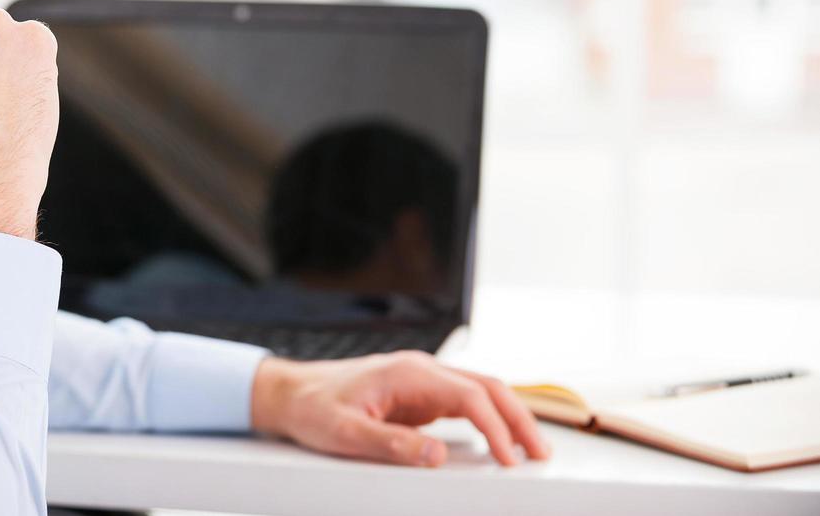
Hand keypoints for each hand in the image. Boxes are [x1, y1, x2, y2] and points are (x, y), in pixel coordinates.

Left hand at [249, 351, 551, 467]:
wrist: (290, 393)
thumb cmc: (313, 409)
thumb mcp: (345, 433)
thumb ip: (392, 444)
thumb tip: (438, 456)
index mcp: (408, 373)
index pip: (470, 397)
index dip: (497, 429)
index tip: (510, 461)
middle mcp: (421, 370)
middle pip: (487, 387)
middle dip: (518, 419)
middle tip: (540, 456)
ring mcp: (422, 379)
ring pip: (480, 391)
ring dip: (509, 417)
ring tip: (530, 451)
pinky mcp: (418, 393)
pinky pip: (464, 401)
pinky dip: (489, 418)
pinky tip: (500, 440)